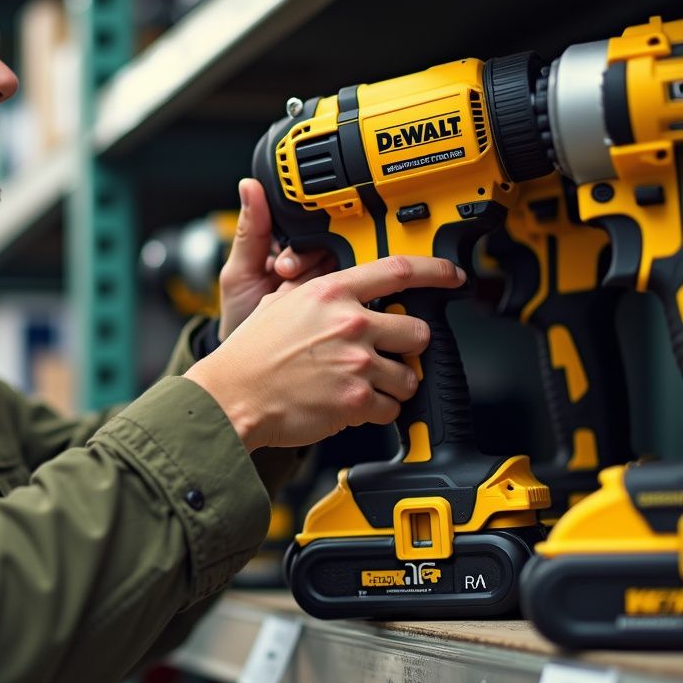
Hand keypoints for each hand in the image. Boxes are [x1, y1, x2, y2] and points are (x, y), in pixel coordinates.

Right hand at [185, 255, 466, 450]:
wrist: (231, 396)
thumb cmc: (250, 354)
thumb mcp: (281, 302)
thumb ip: (319, 292)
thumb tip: (346, 289)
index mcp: (331, 292)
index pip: (399, 271)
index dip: (435, 271)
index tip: (451, 276)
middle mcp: (349, 324)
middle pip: (417, 331)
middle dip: (407, 346)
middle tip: (386, 354)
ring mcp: (355, 363)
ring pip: (408, 376)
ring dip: (392, 384)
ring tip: (362, 385)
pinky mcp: (355, 401)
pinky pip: (390, 408)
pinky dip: (376, 411)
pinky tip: (351, 405)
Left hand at [217, 178, 334, 339]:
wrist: (252, 362)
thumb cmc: (241, 315)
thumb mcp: (238, 273)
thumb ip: (249, 232)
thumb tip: (250, 186)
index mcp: (290, 247)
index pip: (309, 226)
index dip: (299, 241)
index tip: (284, 262)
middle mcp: (313, 263)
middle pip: (331, 246)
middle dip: (308, 264)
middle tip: (284, 278)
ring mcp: (327, 286)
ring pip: (342, 270)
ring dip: (319, 285)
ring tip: (291, 294)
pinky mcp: (339, 307)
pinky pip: (348, 296)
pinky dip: (334, 302)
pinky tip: (316, 310)